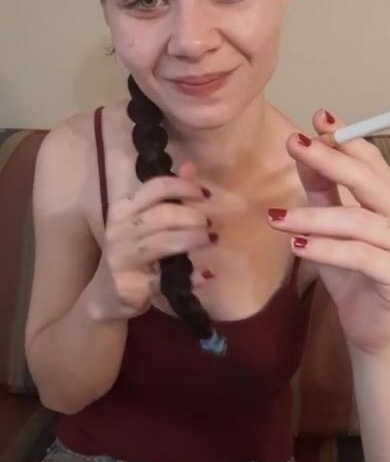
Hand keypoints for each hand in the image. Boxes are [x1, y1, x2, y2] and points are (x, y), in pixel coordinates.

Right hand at [98, 162, 214, 320]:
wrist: (105, 295)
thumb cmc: (131, 253)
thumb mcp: (144, 222)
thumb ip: (168, 195)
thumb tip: (190, 166)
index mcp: (123, 209)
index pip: (156, 188)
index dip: (184, 187)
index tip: (205, 195)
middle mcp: (119, 230)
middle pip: (163, 215)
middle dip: (192, 217)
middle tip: (210, 224)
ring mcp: (122, 258)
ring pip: (163, 243)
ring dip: (193, 239)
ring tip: (211, 239)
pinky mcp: (130, 285)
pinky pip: (165, 278)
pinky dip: (190, 277)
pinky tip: (206, 274)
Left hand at [268, 109, 389, 355]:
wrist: (377, 328)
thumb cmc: (356, 273)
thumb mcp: (333, 226)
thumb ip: (323, 190)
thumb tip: (303, 151)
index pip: (371, 161)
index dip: (346, 138)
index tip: (319, 118)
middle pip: (370, 182)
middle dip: (331, 160)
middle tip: (297, 144)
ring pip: (358, 221)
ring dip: (313, 216)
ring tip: (276, 216)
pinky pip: (359, 256)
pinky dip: (324, 249)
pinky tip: (296, 246)